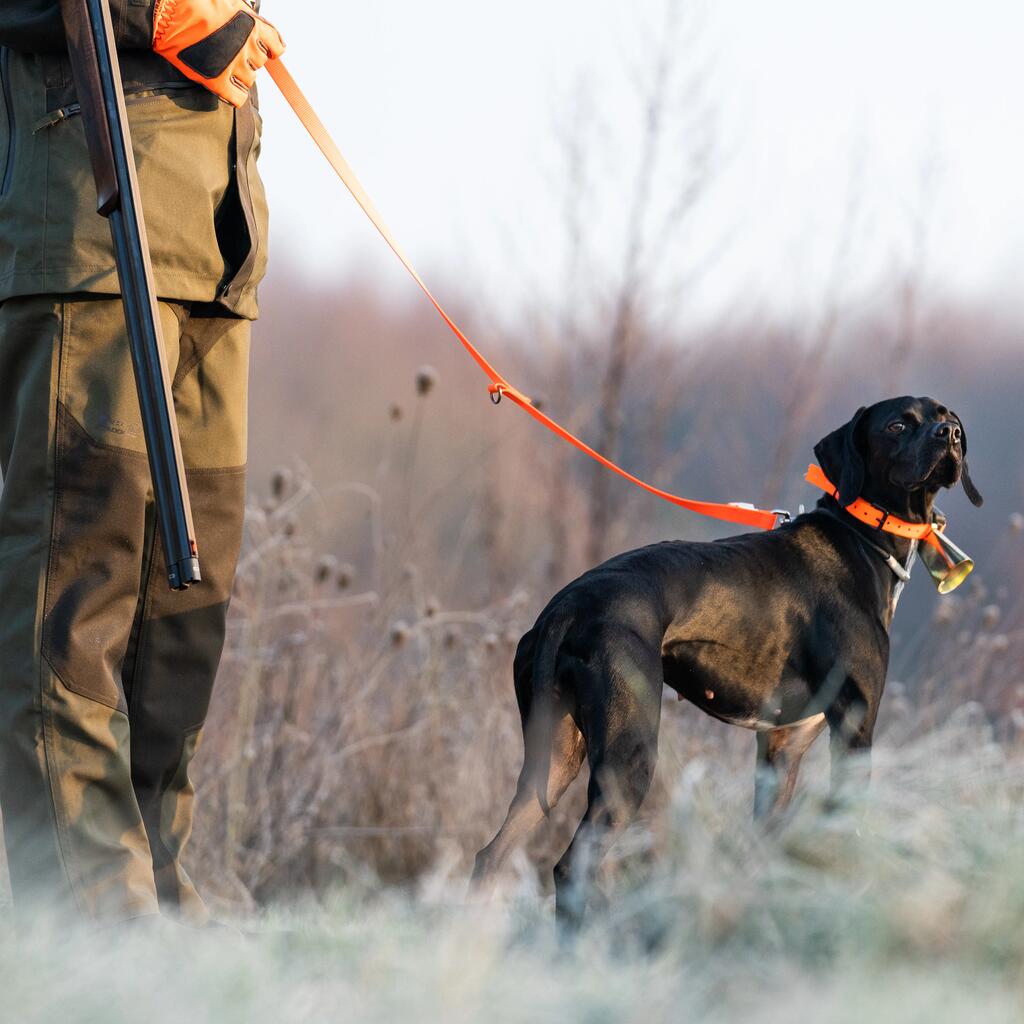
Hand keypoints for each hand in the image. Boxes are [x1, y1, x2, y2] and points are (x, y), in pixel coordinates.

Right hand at [152, 0, 284, 107]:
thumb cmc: (192, 0)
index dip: (270, 50)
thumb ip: (243, 16)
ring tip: (223, 65)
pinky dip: (234, 95)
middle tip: (230, 51)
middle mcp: (247, 47)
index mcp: (252, 25)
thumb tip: (251, 23)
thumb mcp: (226, 1)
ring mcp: (233, 66)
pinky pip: (237, 98)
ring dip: (239, 76)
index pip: (276, 47)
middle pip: (259, 64)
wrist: (165, 12)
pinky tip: (226, 87)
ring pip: (249, 81)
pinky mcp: (217, 81)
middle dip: (248, 59)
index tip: (265, 50)